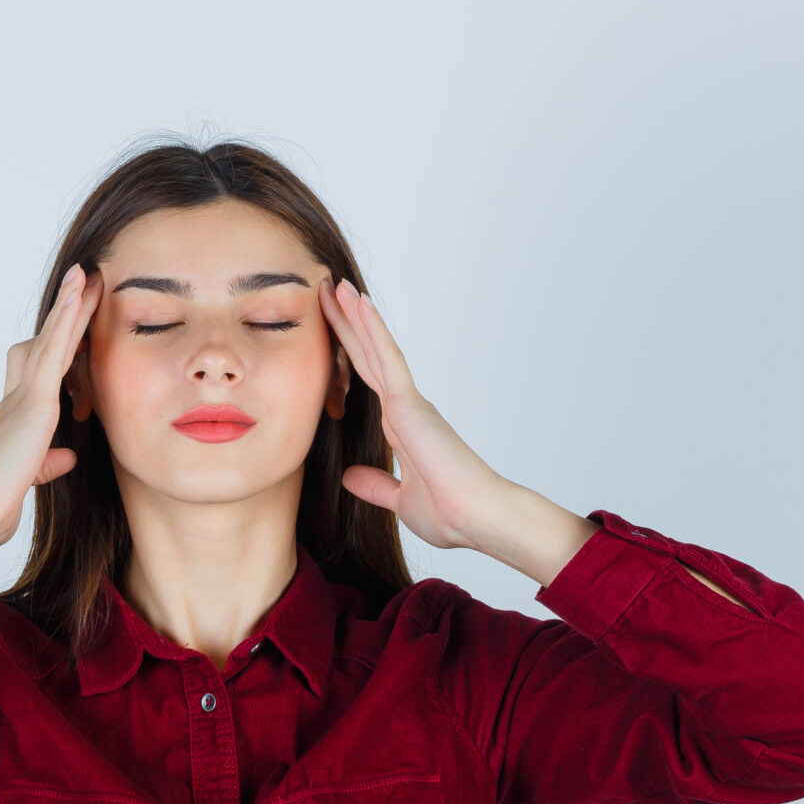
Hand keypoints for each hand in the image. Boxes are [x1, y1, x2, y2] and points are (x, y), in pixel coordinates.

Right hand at [0, 264, 103, 590]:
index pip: (40, 373)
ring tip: (87, 273)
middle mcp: (15, 401)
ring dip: (69, 305)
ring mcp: (23, 399)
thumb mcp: (28, 480)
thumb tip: (67, 455)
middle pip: (43, 345)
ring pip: (49, 340)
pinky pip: (54, 351)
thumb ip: (47, 464)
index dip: (56, 345)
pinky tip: (80, 291)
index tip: (71, 325)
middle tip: (84, 283)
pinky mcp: (34, 403)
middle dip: (65, 316)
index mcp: (14, 420)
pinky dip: (67, 319)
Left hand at [319, 279, 595, 585]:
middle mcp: (405, 408)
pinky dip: (373, 331)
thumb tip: (350, 477)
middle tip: (327, 291)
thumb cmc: (449, 513)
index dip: (347, 353)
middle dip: (346, 324)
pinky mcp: (412, 404)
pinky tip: (359, 304)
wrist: (476, 519)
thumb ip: (375, 485)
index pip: (366, 380)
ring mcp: (409, 403)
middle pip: (367, 356)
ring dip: (356, 316)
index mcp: (401, 426)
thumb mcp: (398, 499)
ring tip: (337, 284)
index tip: (330, 329)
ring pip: (376, 349)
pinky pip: (388, 359)